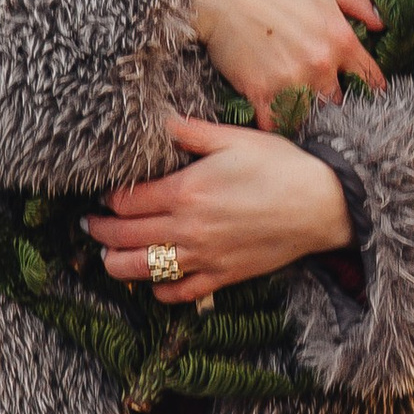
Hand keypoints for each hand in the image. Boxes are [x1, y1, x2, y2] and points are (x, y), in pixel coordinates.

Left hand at [87, 114, 353, 306]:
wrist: (323, 205)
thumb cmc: (281, 166)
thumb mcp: (233, 138)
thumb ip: (189, 132)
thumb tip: (158, 120)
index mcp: (184, 191)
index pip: (126, 201)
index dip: (108, 198)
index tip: (103, 194)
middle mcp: (187, 229)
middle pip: (124, 237)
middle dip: (100, 231)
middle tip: (90, 225)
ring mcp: (203, 257)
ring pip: (142, 271)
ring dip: (116, 265)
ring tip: (107, 256)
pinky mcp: (222, 277)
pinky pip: (179, 293)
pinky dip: (159, 291)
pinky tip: (153, 281)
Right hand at [191, 0, 383, 128]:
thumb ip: (357, 0)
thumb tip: (381, 24)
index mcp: (339, 38)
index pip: (368, 75)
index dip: (369, 84)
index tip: (368, 92)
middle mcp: (320, 64)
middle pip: (338, 98)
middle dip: (331, 96)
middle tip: (321, 95)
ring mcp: (291, 81)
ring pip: (309, 112)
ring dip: (305, 111)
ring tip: (297, 108)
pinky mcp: (262, 92)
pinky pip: (276, 122)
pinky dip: (275, 122)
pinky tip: (273, 118)